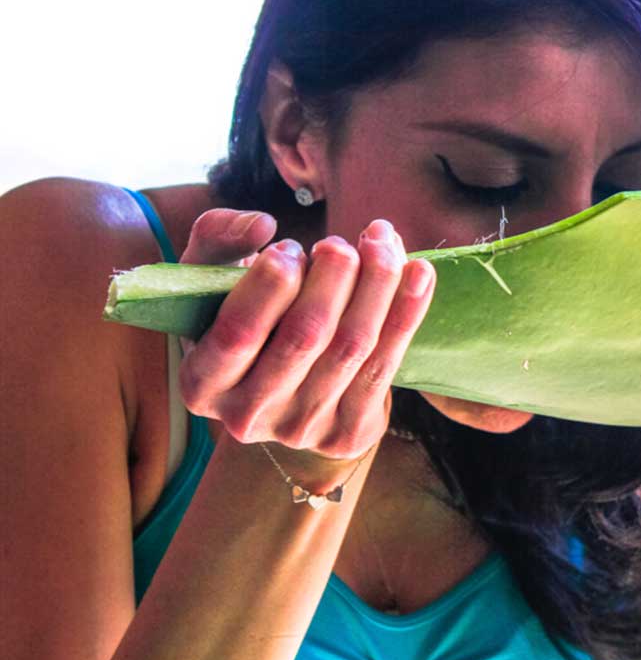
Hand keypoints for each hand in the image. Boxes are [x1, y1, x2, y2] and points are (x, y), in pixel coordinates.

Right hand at [176, 208, 435, 461]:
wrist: (284, 386)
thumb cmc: (243, 314)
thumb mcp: (210, 278)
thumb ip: (217, 238)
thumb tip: (263, 227)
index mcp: (201, 383)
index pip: (237, 333)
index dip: (269, 285)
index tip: (289, 247)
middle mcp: (247, 416)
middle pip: (305, 336)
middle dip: (333, 277)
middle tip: (339, 244)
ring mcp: (302, 429)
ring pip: (352, 346)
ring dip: (377, 284)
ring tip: (381, 240)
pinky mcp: (350, 432)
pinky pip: (386, 364)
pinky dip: (407, 312)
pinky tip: (420, 271)